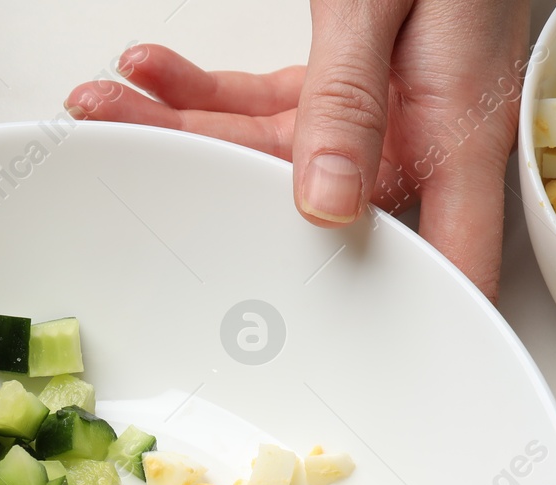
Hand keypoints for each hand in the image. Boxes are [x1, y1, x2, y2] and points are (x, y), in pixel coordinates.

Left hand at [65, 0, 530, 299]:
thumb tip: (324, 201)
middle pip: (299, 204)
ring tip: (102, 102)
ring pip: (263, 152)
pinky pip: (263, 105)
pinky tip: (149, 70)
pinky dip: (203, 89)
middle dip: (197, 183)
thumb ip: (352, 95)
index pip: (441, 265)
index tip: (336, 377)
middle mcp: (413, 138)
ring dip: (178, 126)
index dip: (401, 331)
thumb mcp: (389, 4)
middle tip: (115, 159)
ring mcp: (376, 115)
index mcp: (453, 137)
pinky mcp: (344, 83)